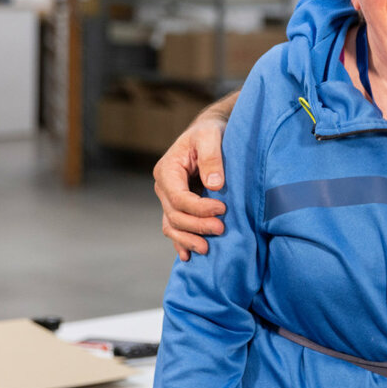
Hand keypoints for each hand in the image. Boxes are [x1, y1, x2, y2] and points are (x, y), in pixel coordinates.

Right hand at [154, 108, 230, 260]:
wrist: (208, 133)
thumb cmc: (210, 132)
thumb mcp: (211, 136)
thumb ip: (212, 157)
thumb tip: (214, 185)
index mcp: (168, 170)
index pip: (179, 197)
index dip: (199, 208)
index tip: (222, 210)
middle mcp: (164, 186)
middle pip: (175, 215)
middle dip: (197, 226)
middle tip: (221, 229)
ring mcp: (168, 198)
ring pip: (172, 225)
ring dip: (188, 239)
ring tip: (207, 249)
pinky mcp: (178, 206)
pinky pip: (174, 228)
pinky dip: (180, 242)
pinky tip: (188, 256)